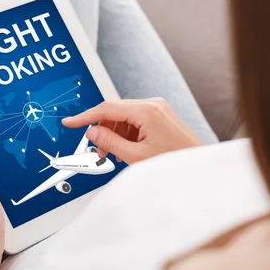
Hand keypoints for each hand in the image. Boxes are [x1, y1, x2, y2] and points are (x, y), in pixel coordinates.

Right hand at [62, 98, 202, 164]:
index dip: (85, 117)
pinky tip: (124, 148)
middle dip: (102, 129)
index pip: (107, 108)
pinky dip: (125, 132)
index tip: (71, 122)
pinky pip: (134, 119)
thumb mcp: (136, 156)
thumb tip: (93, 133)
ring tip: (113, 153)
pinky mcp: (160, 115)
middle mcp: (153, 104)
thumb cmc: (175, 160)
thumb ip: (110, 143)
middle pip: (115, 110)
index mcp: (147, 111)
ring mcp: (158, 108)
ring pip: (123, 115)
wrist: (198, 165)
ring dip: (113, 133)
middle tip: (96, 148)